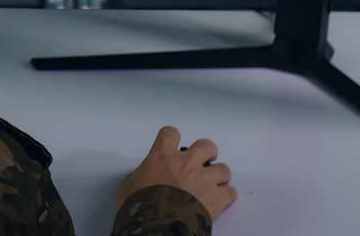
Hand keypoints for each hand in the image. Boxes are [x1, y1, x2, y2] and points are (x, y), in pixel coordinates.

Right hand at [113, 126, 236, 220]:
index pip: (170, 134)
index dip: (172, 138)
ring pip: (223, 169)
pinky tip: (220, 200)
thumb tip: (138, 181)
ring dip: (218, 176)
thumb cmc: (140, 206)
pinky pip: (231, 192)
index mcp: (162, 157)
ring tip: (212, 183)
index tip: (172, 143)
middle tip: (201, 161)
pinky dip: (227, 195)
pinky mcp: (217, 198)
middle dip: (206, 153)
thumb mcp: (128, 186)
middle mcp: (186, 163)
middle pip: (206, 145)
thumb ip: (137, 177)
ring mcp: (204, 179)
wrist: (157, 226)